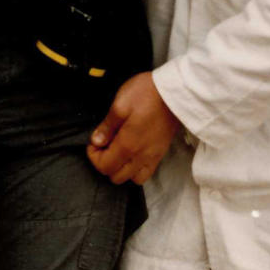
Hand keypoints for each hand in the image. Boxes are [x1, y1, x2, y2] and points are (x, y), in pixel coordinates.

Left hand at [87, 71, 179, 185]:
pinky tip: (132, 155)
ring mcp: (152, 157)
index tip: (94, 142)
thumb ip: (107, 126)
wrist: (175, 91)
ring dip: (120, 169)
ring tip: (118, 151)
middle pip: (116, 176)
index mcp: (127, 145)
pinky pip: (146, 174)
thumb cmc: (146, 94)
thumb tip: (96, 141)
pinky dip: (135, 170)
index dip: (93, 156)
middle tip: (105, 145)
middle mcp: (140, 156)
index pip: (104, 166)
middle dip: (105, 163)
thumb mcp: (120, 104)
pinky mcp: (161, 153)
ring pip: (131, 178)